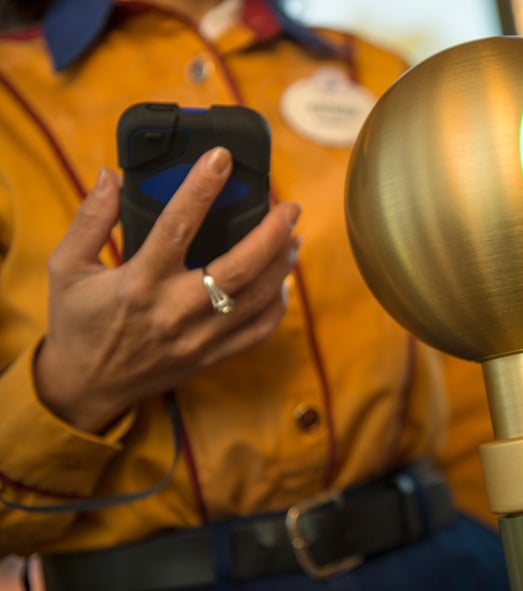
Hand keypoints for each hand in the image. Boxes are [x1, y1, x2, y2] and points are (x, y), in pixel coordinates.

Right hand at [35, 147, 300, 432]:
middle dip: (271, 234)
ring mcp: (198, 339)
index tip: (222, 158)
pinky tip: (282, 281)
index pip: (176, 228)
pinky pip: (259, 331)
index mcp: (137, 284)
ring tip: (293, 236)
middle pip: (238, 269)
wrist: (85, 388)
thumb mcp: (66, 267)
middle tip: (291, 207)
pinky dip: (277, 305)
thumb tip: (111, 175)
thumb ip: (90, 219)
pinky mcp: (211, 357)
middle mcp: (173, 312)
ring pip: (257, 299)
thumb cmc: (78, 321)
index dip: (201, 189)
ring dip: (282, 265)